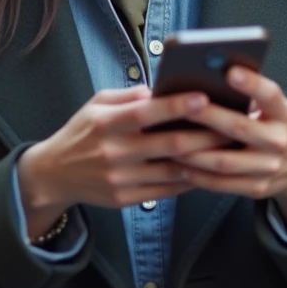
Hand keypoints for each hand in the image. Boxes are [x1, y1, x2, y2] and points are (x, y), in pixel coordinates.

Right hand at [16, 86, 230, 239]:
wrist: (53, 175)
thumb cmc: (82, 133)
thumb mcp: (96, 104)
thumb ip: (129, 97)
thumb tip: (164, 88)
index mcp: (105, 124)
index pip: (144, 113)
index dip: (175, 106)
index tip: (204, 97)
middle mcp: (113, 153)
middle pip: (168, 145)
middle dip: (204, 135)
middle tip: (233, 125)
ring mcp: (119, 179)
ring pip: (172, 171)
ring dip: (203, 160)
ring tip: (228, 147)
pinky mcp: (125, 199)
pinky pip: (166, 190)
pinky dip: (190, 179)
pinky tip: (207, 168)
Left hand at [174, 66, 286, 236]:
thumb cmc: (275, 125)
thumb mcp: (273, 108)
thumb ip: (250, 96)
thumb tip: (208, 78)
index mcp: (284, 113)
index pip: (270, 96)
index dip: (251, 84)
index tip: (230, 71)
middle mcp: (279, 140)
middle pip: (239, 128)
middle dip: (208, 117)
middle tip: (182, 107)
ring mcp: (269, 167)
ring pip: (225, 161)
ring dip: (194, 152)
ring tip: (171, 141)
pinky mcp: (258, 188)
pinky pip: (222, 184)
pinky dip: (198, 175)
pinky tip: (180, 165)